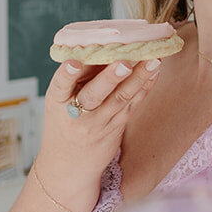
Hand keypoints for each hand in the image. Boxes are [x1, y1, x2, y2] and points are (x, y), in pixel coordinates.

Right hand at [32, 56, 161, 211]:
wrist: (68, 167)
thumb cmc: (64, 123)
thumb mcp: (58, 102)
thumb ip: (76, 78)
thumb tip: (102, 45)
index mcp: (57, 102)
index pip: (60, 86)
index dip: (67, 74)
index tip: (75, 63)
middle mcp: (77, 114)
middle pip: (94, 94)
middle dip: (111, 77)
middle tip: (125, 62)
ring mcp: (98, 124)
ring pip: (120, 99)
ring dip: (139, 78)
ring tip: (153, 61)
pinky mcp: (116, 128)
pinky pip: (132, 105)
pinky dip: (144, 87)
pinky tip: (154, 73)